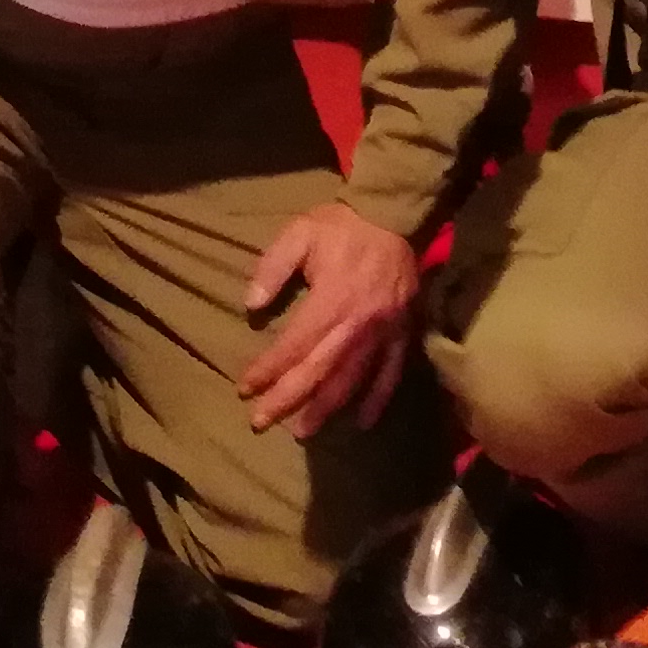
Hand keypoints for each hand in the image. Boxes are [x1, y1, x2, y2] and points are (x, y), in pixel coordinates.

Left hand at [238, 200, 419, 436]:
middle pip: (318, 371)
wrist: (392, 216)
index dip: (267, 370)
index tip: (244, 388)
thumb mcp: (299, 233)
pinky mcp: (402, 332)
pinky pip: (391, 373)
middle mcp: (357, 324)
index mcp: (332, 299)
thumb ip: (272, 267)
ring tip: (302, 431)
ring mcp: (383, 331)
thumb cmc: (341, 227)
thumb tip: (250, 305)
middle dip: (287, 400)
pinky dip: (378, 399)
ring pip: (352, 379)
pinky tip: (363, 422)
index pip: (293, 345)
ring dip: (325, 408)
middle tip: (261, 422)